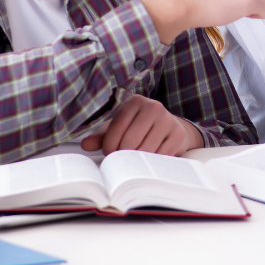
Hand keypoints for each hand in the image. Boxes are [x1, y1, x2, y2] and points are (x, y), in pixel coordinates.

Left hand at [80, 95, 203, 155]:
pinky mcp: (178, 134)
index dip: (109, 147)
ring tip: (136, 159)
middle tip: (123, 159)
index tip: (111, 153)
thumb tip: (86, 145)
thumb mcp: (119, 129)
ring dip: (137, 161)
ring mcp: (168, 120)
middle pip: (130, 142)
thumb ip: (101, 136)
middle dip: (122, 156)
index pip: (116, 129)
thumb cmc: (138, 129)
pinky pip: (159, 156)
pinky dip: (152, 163)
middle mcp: (153, 106)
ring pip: (145, 151)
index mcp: (135, 102)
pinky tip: (150, 159)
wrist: (169, 129)